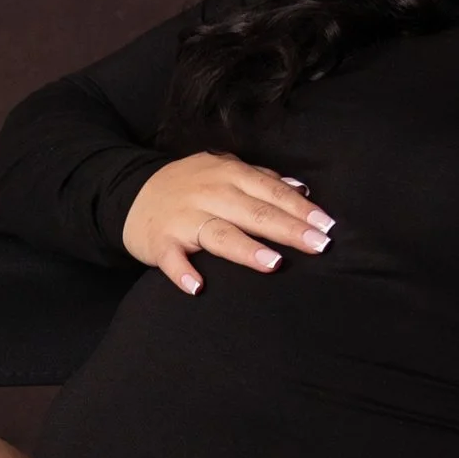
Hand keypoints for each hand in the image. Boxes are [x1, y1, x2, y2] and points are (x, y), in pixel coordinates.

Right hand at [119, 155, 332, 295]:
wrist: (131, 193)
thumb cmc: (190, 186)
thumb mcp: (224, 170)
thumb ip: (261, 179)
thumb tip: (301, 189)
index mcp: (229, 174)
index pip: (271, 192)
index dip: (301, 209)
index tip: (328, 226)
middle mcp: (209, 194)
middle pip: (254, 213)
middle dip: (288, 229)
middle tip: (319, 245)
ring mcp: (184, 218)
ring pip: (219, 233)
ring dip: (245, 249)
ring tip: (273, 264)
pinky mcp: (161, 242)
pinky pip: (172, 259)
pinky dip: (182, 272)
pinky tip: (197, 287)